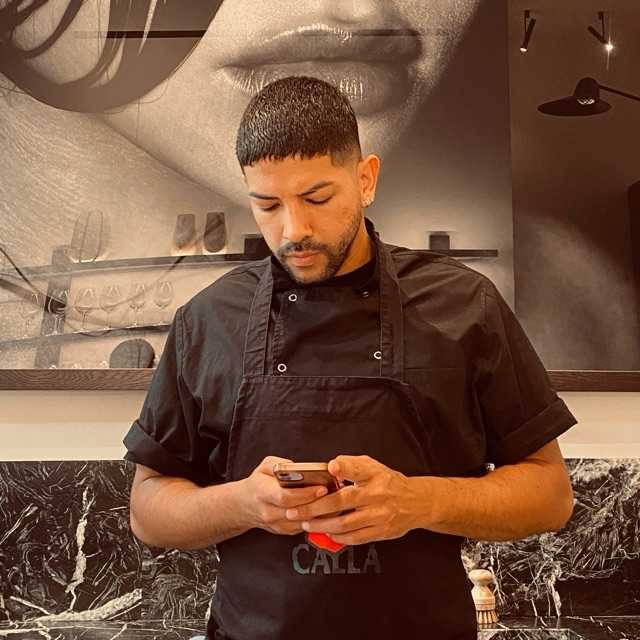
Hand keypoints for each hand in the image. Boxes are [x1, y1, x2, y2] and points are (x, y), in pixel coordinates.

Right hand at [239, 456, 330, 535]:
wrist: (245, 505)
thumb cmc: (258, 483)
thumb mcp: (265, 466)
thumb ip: (280, 465)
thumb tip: (297, 468)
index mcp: (262, 492)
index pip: (285, 497)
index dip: (305, 494)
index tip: (321, 487)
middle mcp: (268, 511)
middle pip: (297, 511)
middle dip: (318, 503)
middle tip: (335, 494)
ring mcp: (277, 524)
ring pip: (303, 522)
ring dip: (321, 512)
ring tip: (335, 500)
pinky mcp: (285, 531)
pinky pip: (304, 527)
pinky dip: (317, 518)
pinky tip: (327, 508)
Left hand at [284, 455, 419, 545]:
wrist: (417, 502)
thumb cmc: (388, 482)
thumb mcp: (373, 466)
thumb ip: (352, 465)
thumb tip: (330, 467)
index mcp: (374, 475)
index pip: (357, 469)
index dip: (344, 467)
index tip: (330, 467)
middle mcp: (377, 494)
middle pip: (341, 501)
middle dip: (314, 507)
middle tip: (296, 511)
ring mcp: (380, 515)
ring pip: (345, 524)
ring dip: (321, 526)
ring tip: (305, 524)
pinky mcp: (382, 532)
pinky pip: (355, 537)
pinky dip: (338, 537)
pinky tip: (326, 533)